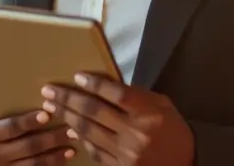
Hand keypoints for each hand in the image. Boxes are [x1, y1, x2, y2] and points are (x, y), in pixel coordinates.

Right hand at [0, 107, 76, 165]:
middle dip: (52, 137)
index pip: (11, 127)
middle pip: (27, 146)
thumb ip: (2, 106)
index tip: (47, 114)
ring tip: (74, 142)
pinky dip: (50, 165)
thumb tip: (27, 84)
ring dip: (56, 153)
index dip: (29, 121)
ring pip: (33, 163)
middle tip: (72, 127)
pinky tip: (65, 158)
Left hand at [41, 73, 193, 165]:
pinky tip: (69, 127)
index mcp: (149, 112)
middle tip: (49, 90)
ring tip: (51, 106)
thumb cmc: (172, 129)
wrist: (184, 164)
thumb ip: (135, 96)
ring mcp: (126, 153)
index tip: (77, 76)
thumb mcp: (161, 104)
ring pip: (89, 131)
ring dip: (67, 117)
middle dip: (68, 99)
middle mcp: (136, 132)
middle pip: (95, 111)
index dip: (95, 84)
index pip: (116, 94)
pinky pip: (94, 150)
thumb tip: (103, 87)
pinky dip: (80, 138)